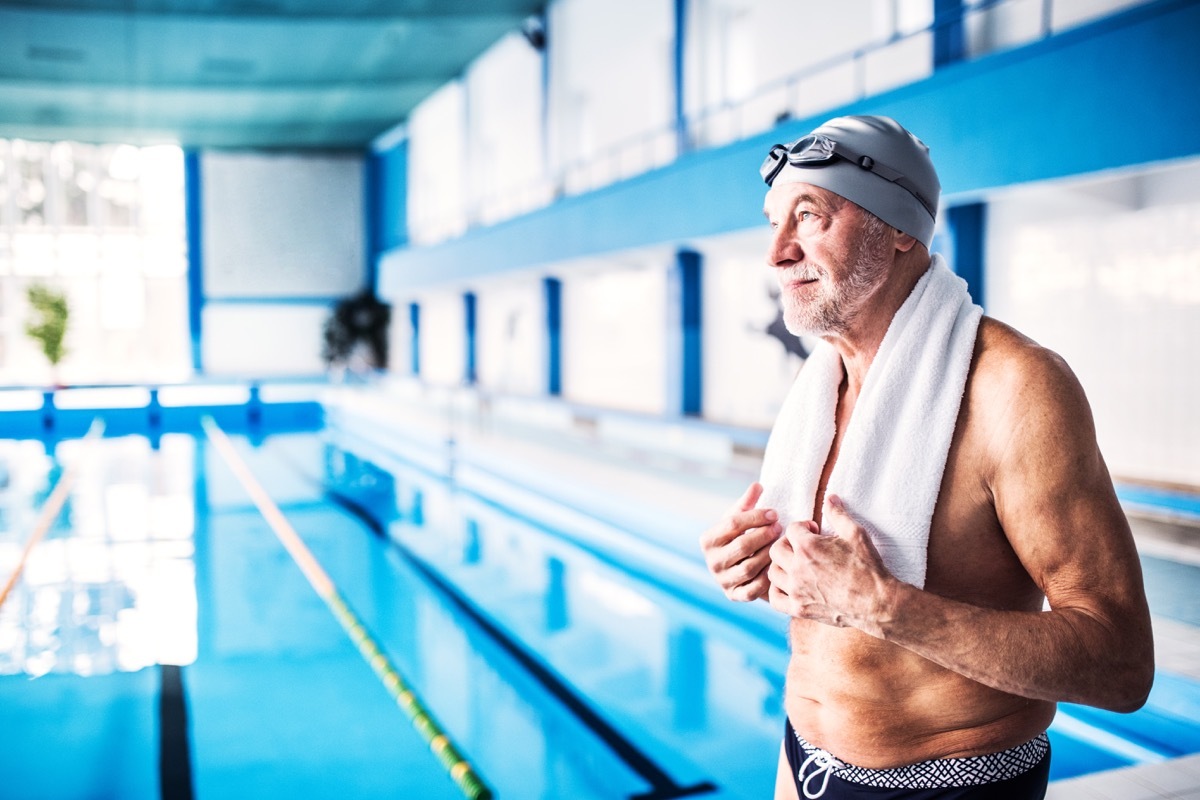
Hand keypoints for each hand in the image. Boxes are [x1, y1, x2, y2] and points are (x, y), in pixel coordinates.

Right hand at [700, 482, 781, 601]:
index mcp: (708, 540)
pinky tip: (776, 563)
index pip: (732, 524)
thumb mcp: (740, 519)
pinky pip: (754, 589)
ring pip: (750, 567)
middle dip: (765, 534)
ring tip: (780, 543)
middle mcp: (711, 562)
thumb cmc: (740, 537)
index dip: (755, 517)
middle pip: (742, 545)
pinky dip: (767, 577)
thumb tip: (757, 486)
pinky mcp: (734, 596)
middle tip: (780, 527)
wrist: (738, 566)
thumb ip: (747, 503)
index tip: (774, 513)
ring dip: (769, 553)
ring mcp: (722, 580)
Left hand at [767, 495, 894, 631]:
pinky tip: (789, 586)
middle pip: (776, 549)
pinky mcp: (799, 609)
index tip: (815, 532)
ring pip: (772, 572)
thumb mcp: (856, 535)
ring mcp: (796, 590)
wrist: (877, 603)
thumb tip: (830, 497)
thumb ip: (838, 514)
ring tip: (796, 565)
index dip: (803, 527)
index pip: (792, 529)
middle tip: (802, 548)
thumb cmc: (868, 568)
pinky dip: (777, 591)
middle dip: (787, 544)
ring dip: (782, 566)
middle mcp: (797, 568)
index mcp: (808, 547)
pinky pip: (774, 599)